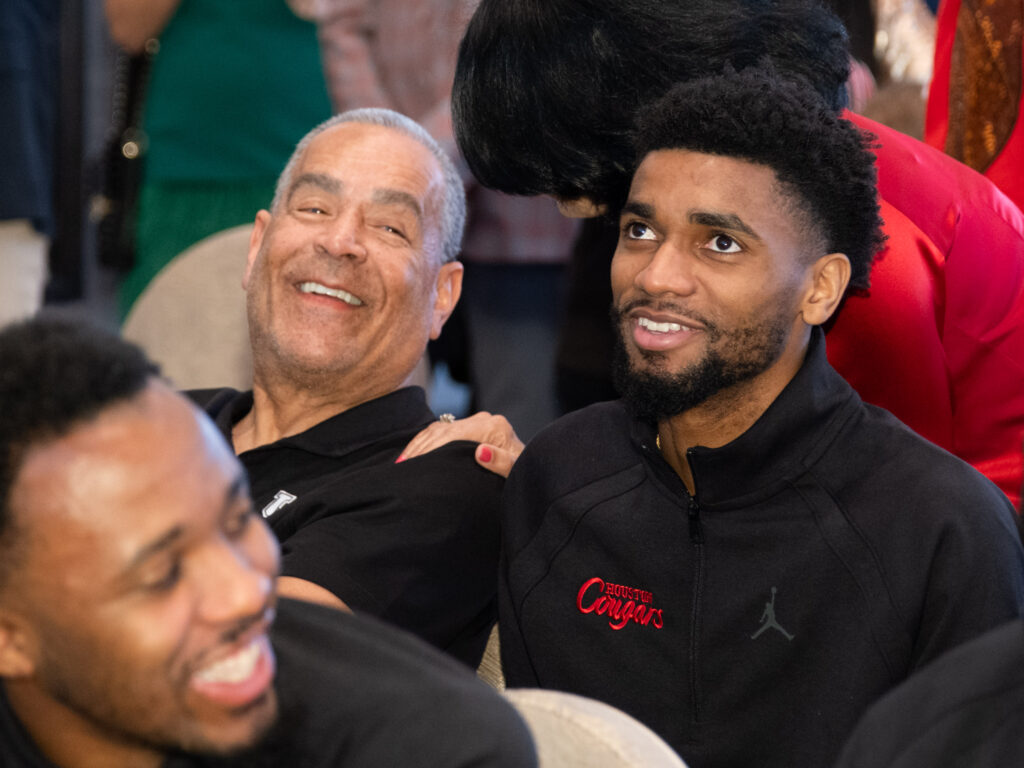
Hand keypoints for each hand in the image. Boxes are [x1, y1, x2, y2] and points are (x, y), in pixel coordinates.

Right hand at [398, 411, 523, 477]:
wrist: (535, 471)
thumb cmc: (525, 476)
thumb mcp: (516, 473)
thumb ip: (502, 463)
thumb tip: (480, 452)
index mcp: (493, 427)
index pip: (453, 436)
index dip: (430, 451)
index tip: (411, 466)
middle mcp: (485, 419)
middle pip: (443, 431)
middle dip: (420, 449)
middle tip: (399, 468)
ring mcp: (478, 422)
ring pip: (440, 429)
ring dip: (419, 446)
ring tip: (400, 464)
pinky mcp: (473, 427)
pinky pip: (443, 430)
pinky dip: (425, 442)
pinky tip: (411, 454)